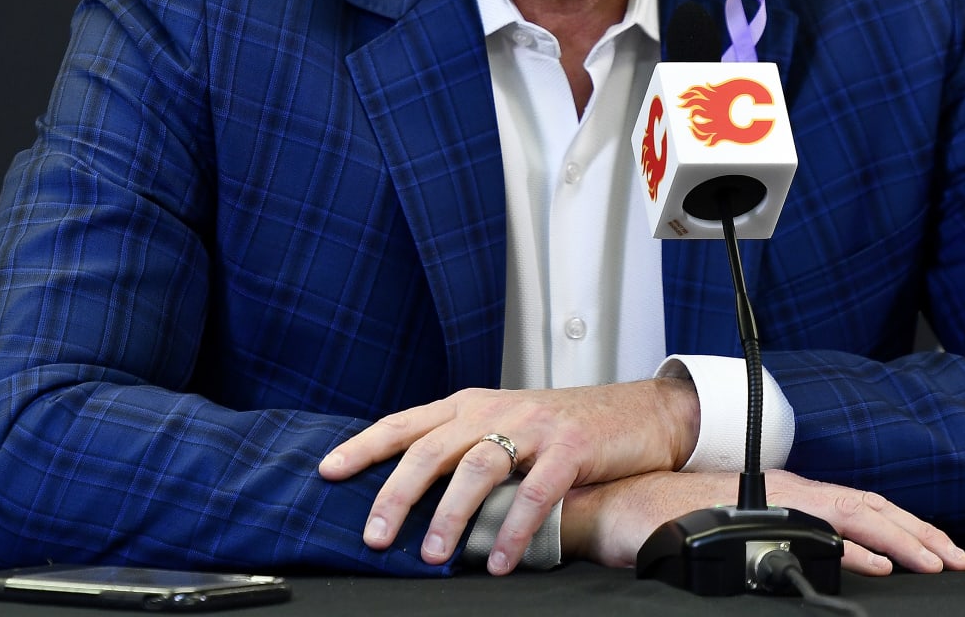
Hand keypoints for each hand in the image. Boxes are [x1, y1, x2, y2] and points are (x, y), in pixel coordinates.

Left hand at [318, 378, 700, 571]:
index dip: (364, 445)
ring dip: (451, 516)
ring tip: (434, 556)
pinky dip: (513, 529)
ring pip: (478, 468)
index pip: (405, 422)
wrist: (636, 413)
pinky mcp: (570, 447)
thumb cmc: (563, 427)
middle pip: (432, 448)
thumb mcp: (505, 425)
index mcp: (471, 403)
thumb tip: (409, 495)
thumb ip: (463, 448)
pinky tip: (499, 561)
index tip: (327, 471)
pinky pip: (534, 491)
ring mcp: (533, 426)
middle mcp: (495, 408)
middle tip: (375, 536)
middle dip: (397, 494)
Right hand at [562, 469, 964, 575]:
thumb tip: (817, 561)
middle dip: (918, 532)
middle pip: (867, 506)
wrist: (619, 507)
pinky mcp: (757, 514)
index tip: (935, 549)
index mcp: (787, 492)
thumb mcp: (734, 529)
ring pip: (853, 513)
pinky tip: (879, 563)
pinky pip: (815, 528)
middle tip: (956, 557)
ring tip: (936, 559)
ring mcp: (773, 498)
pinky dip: (853, 545)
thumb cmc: (666, 516)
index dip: (900, 526)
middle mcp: (787, 490)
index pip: (857, 506)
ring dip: (900, 537)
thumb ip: (774, 538)